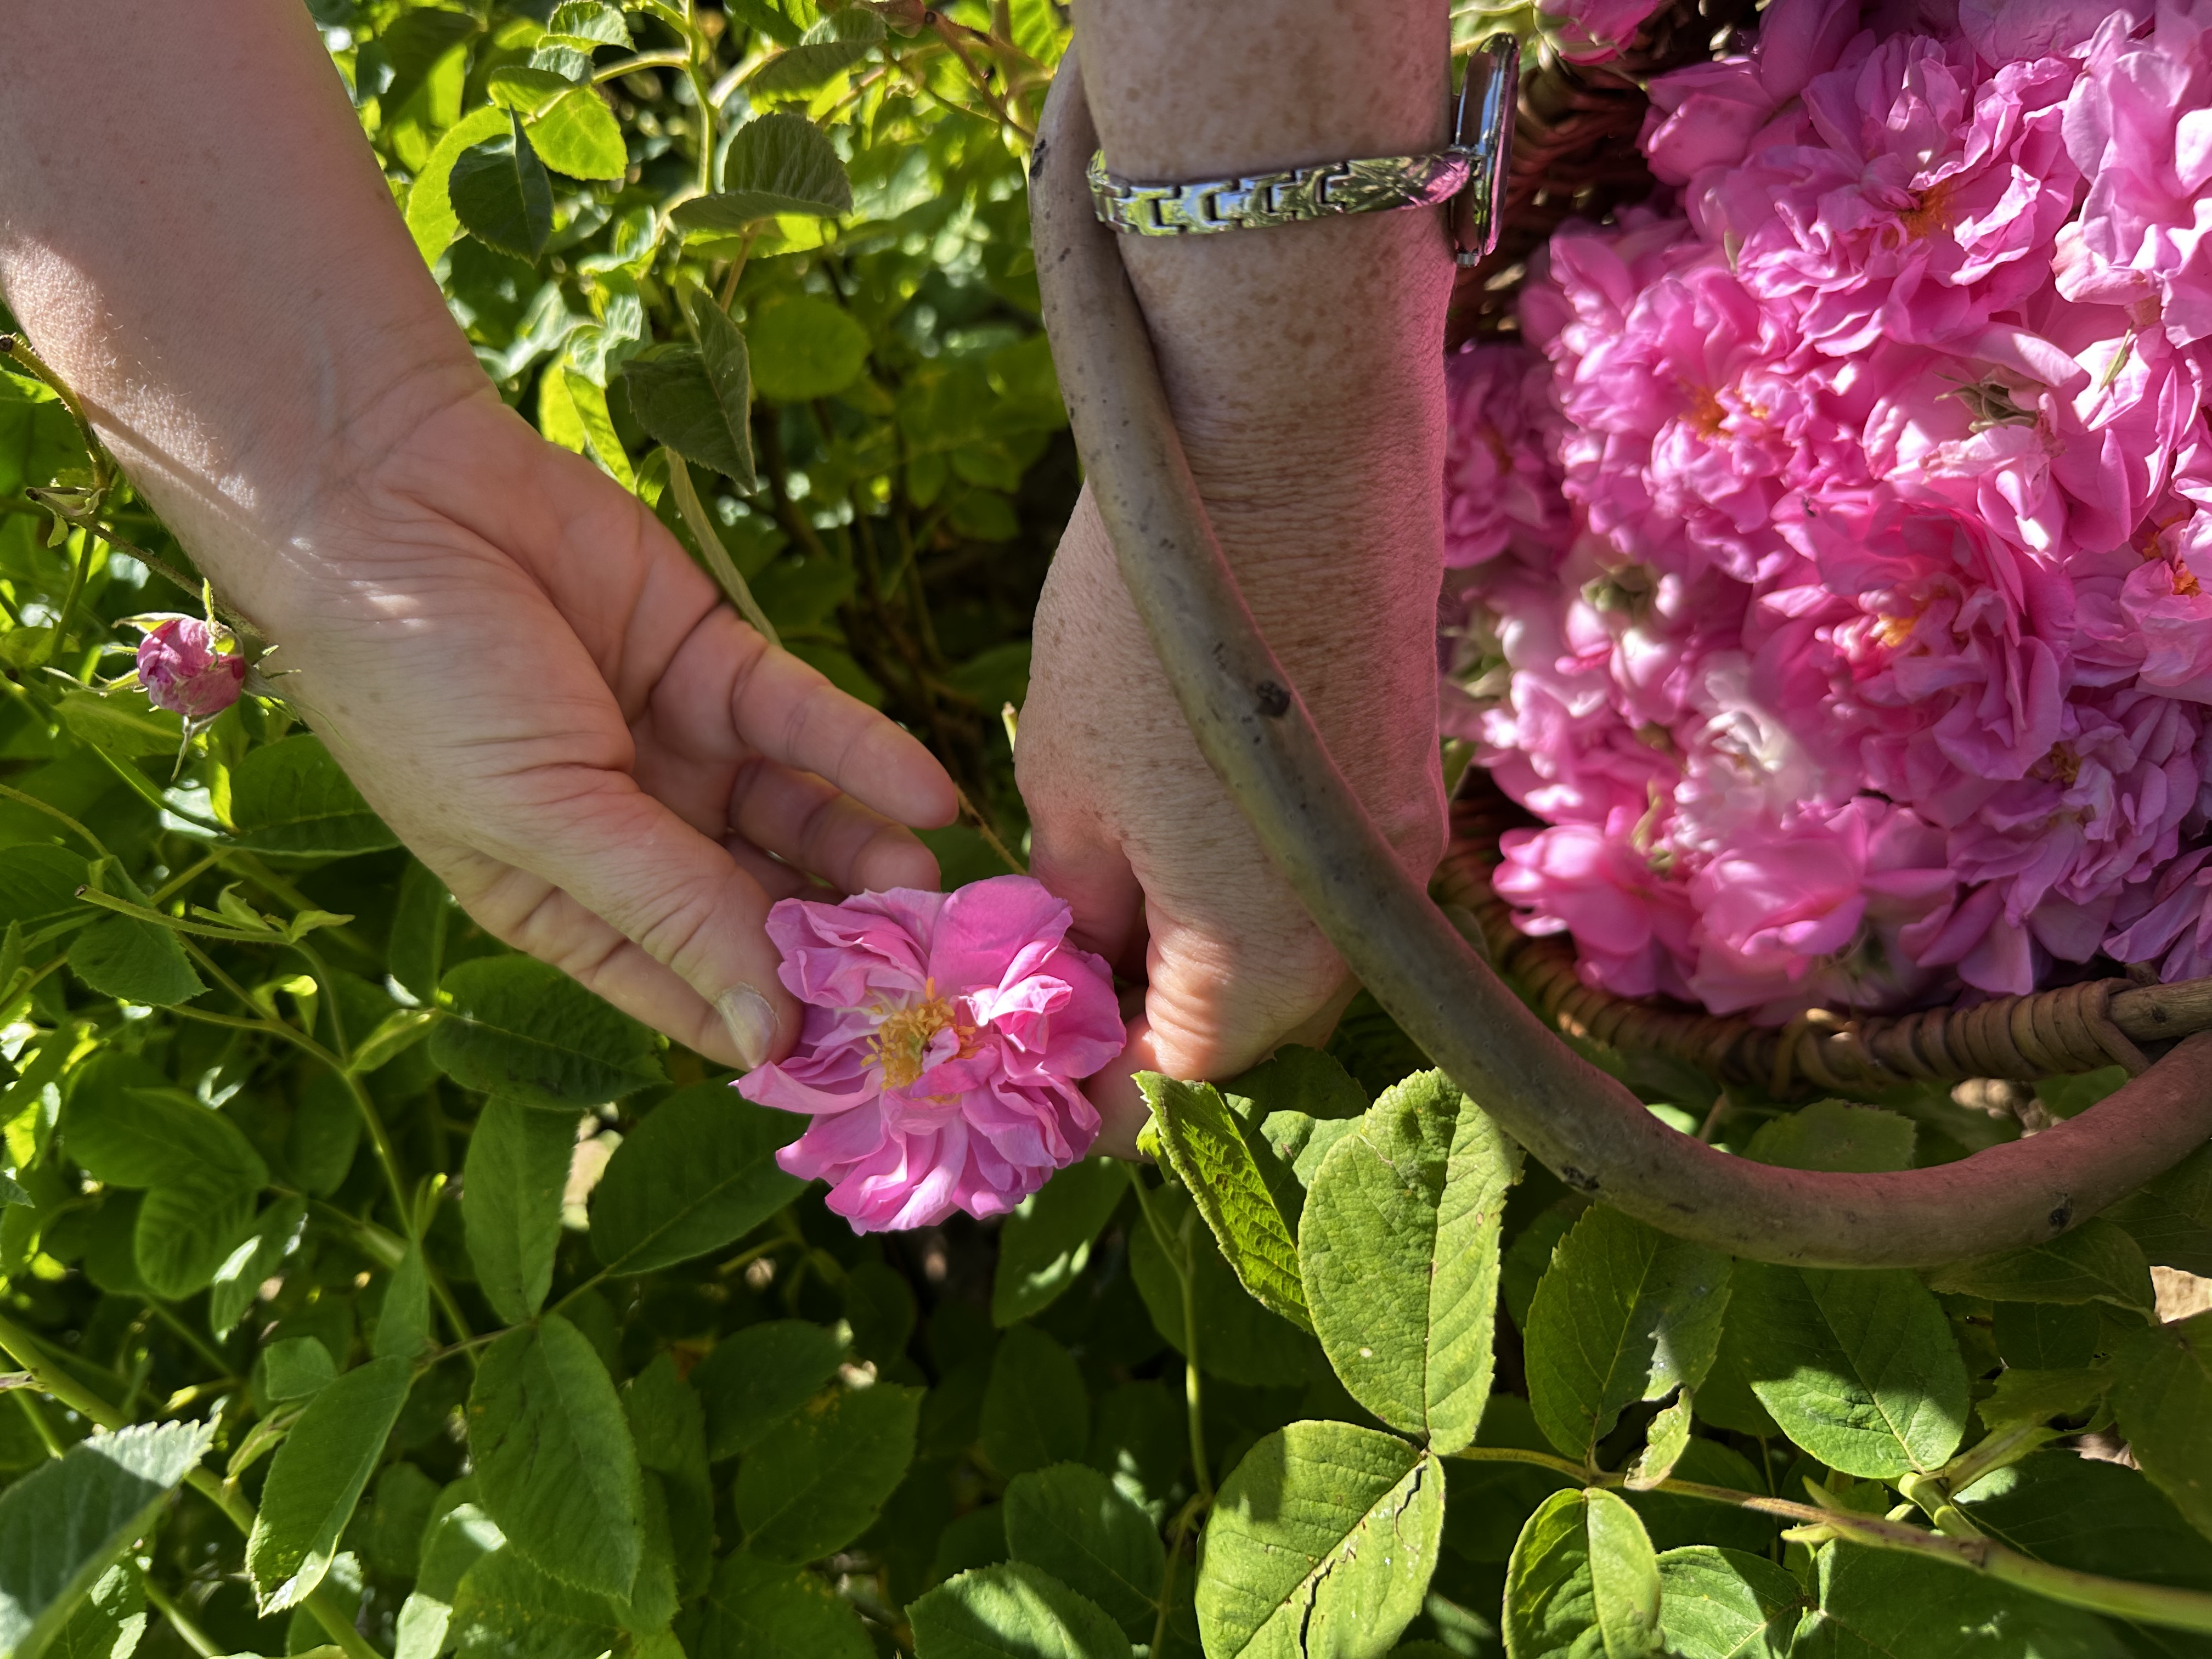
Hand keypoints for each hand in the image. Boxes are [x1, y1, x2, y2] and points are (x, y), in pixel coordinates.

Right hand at [249, 387, 955, 1068]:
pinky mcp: (716, 660)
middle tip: (927, 960)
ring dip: (864, 849)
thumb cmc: (424, 682)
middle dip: (839, 934)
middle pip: (761, 906)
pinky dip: (868, 755)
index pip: (695, 987)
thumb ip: (670, 915)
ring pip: (797, 819)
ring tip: (927, 875)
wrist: (387, 496)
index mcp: (565, 902)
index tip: (869, 1054)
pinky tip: (931, 791)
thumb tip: (765, 1043)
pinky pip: (807, 722)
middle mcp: (631, 836)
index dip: (776, 1021)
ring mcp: (678, 747)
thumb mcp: (544, 817)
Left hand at [1019, 487, 1445, 1152]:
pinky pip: (1324, 880)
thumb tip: (1075, 964)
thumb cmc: (1146, 620)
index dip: (1090, 1085)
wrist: (1290, 444)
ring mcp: (1397, 858)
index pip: (1169, 1087)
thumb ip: (1075, 906)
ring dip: (1205, 949)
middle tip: (1057, 962)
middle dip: (1149, 1018)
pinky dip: (1255, 882)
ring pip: (1290, 957)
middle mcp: (1352, 933)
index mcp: (1257, 962)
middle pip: (1244, 1033)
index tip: (1028, 1053)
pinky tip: (1183, 816)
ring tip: (1111, 883)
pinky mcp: (1407, 784)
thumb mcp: (1066, 782)